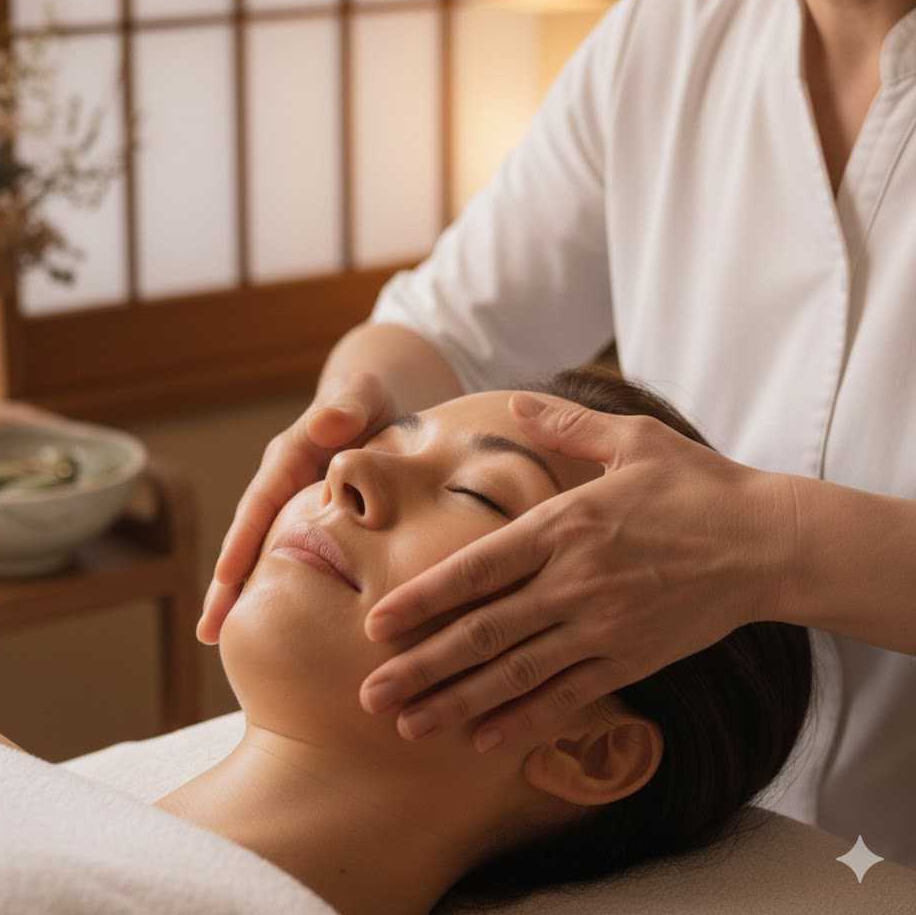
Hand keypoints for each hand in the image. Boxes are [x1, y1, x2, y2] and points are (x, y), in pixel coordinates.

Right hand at [197, 371, 397, 643]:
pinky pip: (288, 560)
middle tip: (211, 632)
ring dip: (242, 596)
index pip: (261, 503)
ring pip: (262, 556)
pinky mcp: (308, 524)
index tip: (227, 577)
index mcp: (289, 457)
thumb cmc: (369, 398)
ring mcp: (291, 508)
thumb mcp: (363, 393)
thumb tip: (326, 422)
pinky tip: (274, 628)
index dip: (244, 539)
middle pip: (248, 538)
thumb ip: (347, 405)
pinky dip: (276, 590)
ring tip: (222, 642)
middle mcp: (280, 486)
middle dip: (227, 584)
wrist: (373, 403)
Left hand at [357, 392, 794, 752]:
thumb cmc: (696, 485)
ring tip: (408, 726)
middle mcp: (573, 582)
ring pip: (515, 675)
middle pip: (482, 633)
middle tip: (370, 694)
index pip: (477, 569)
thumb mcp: (632, 438)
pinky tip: (483, 739)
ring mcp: (601, 628)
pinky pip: (567, 697)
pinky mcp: (630, 660)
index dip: (422, 599)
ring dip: (457, 703)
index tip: (376, 624)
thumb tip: (516, 398)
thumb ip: (566, 423)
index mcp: (564, 525)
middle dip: (421, 667)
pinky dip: (523, 721)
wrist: (769, 542)